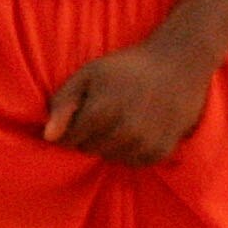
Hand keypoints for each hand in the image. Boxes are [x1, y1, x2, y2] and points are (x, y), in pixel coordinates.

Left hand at [44, 31, 219, 164]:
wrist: (179, 65)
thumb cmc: (128, 67)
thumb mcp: (89, 74)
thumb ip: (63, 103)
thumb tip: (48, 137)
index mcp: (101, 111)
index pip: (68, 139)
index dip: (70, 125)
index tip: (83, 110)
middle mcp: (123, 132)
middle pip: (88, 150)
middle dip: (89, 135)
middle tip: (106, 112)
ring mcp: (144, 144)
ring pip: (110, 158)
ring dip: (110, 144)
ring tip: (123, 119)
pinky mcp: (161, 151)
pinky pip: (133, 162)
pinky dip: (131, 150)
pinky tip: (139, 129)